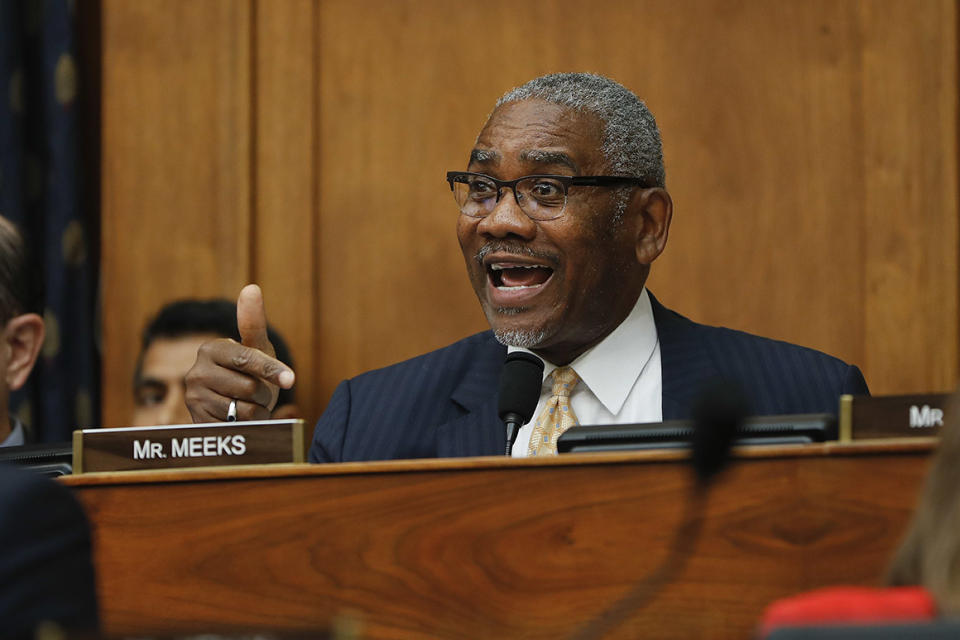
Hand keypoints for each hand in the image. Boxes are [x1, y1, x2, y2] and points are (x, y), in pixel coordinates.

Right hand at [185, 284, 294, 422]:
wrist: (233, 406)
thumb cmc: (250, 372)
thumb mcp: (256, 348)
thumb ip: (253, 322)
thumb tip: (251, 287)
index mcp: (211, 349)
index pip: (247, 359)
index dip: (272, 371)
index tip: (291, 380)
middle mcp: (196, 372)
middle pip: (249, 388)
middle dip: (263, 393)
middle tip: (257, 391)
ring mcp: (194, 398)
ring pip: (244, 410)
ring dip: (256, 410)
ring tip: (248, 403)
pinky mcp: (198, 422)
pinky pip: (237, 427)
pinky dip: (246, 424)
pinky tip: (239, 417)